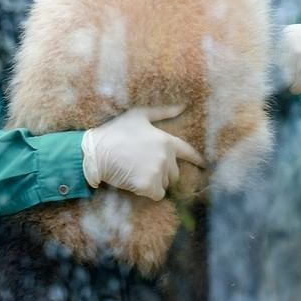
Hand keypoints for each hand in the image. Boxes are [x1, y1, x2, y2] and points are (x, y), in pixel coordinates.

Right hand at [81, 105, 204, 200]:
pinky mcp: (148, 186)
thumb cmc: (115, 131)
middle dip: (163, 171)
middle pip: (174, 172)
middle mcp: (166, 157)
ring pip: (165, 184)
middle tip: (144, 166)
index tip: (204, 165)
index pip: (188, 152)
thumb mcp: (138, 115)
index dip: (196, 159)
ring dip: (155, 182)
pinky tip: (135, 181)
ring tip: (136, 172)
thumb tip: (183, 106)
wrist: (97, 152)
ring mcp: (158, 172)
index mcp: (166, 140)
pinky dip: (148, 192)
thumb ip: (162, 112)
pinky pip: (156, 194)